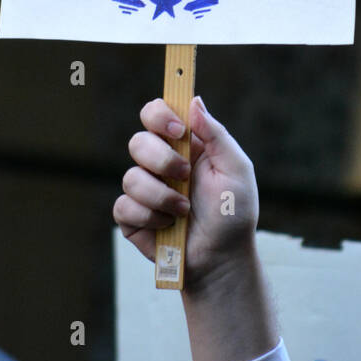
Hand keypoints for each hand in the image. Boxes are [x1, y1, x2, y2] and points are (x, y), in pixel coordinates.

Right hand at [113, 96, 258, 289]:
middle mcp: (160, 164)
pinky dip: (150, 217)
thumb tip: (194, 101)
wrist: (222, 259)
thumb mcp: (236, 169)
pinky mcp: (132, 217)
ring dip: (162, 196)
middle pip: (138, 142)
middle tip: (185, 175)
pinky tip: (168, 226)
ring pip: (131, 177)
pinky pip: (124, 206)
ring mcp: (144, 190)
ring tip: (184, 211)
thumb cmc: (234, 214)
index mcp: (184, 146)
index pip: (157, 114)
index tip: (178, 131)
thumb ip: (217, 134)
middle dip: (162, 160)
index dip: (160, 115)